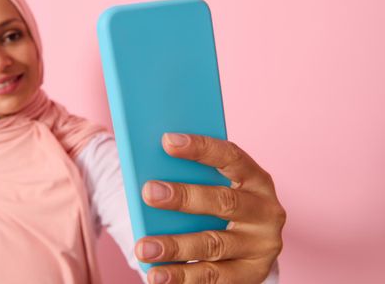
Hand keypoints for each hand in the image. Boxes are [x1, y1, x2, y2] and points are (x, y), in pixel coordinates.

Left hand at [134, 133, 285, 283]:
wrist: (251, 244)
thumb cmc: (221, 204)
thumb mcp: (217, 186)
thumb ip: (193, 176)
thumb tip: (149, 166)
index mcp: (257, 179)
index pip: (231, 157)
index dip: (201, 148)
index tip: (167, 141)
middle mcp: (266, 211)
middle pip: (224, 202)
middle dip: (184, 197)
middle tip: (149, 192)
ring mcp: (261, 246)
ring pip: (214, 245)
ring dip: (176, 247)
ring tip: (144, 248)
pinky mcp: (251, 275)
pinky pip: (213, 278)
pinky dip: (182, 278)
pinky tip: (158, 276)